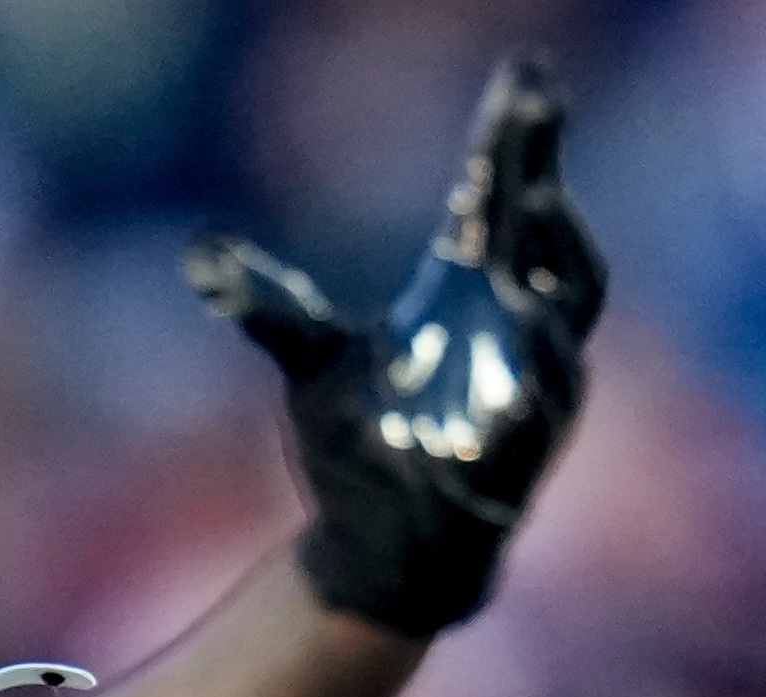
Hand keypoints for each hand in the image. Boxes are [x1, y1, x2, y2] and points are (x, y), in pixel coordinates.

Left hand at [189, 48, 605, 637]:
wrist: (376, 551)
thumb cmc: (357, 446)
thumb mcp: (310, 365)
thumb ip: (268, 304)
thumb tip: (199, 253)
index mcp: (475, 293)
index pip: (507, 200)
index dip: (520, 139)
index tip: (524, 76)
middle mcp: (518, 331)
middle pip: (554, 243)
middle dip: (547, 189)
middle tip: (529, 137)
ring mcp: (534, 390)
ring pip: (567, 317)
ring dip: (555, 264)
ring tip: (535, 210)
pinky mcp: (527, 453)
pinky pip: (544, 407)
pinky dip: (536, 373)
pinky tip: (520, 335)